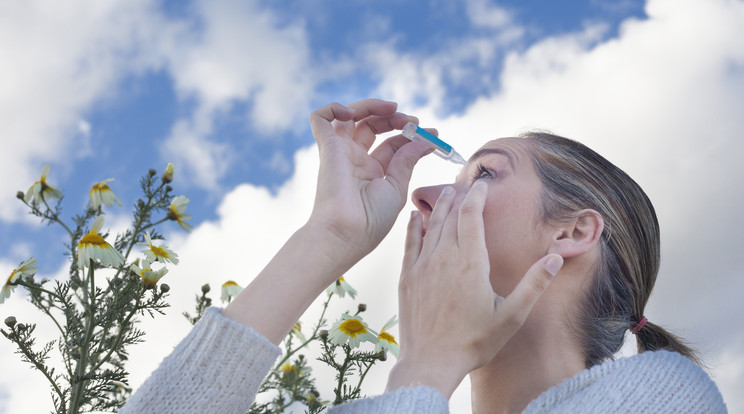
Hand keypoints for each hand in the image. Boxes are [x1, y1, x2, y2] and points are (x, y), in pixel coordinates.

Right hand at [307, 99, 431, 263]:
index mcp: (374, 172)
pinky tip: (352, 113)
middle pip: (373, 125)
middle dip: (395, 118)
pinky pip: (320, 118)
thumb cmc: (371, 220)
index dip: (413, 135)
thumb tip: (426, 141)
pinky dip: (334, 107)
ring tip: (392, 109)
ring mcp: (340, 152)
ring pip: (350, 115)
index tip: (434, 133)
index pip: (393, 143)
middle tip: (412, 121)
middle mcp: (356, 160)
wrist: (346, 233)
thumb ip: (408, 160)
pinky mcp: (326, 147)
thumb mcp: (397, 187)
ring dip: (372, 105)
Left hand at [387, 181, 563, 397]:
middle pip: (450, 216)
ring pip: (430, 225)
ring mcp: (423, 266)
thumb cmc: (474, 342)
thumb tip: (555, 258)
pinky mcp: (408, 277)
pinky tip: (414, 216)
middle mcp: (444, 257)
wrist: (431, 361)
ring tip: (445, 193)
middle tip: (464, 184)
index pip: (472, 215)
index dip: (476, 196)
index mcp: (471, 262)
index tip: (481, 184)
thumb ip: (533, 285)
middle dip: (458, 197)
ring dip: (438, 207)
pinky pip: (410, 242)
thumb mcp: (511, 315)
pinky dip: (413, 226)